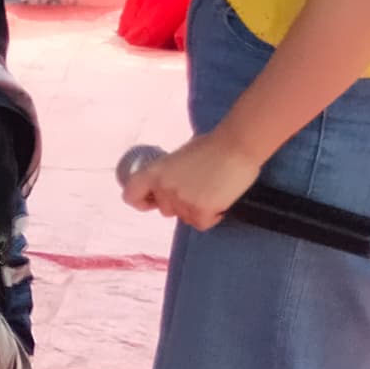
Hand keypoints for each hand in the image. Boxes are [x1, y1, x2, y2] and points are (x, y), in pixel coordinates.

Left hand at [119, 132, 262, 229]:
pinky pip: (203, 223)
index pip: (131, 195)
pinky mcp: (201, 211)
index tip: (154, 201)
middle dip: (180, 204)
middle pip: (166, 210)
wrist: (238, 145)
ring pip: (186, 218)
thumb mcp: (179, 157)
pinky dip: (213, 216)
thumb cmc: (213, 146)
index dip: (143, 201)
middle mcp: (163, 188)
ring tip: (214, 189)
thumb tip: (170, 185)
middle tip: (199, 188)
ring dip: (198, 209)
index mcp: (154, 172)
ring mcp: (181, 201)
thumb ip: (169, 174)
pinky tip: (221, 200)